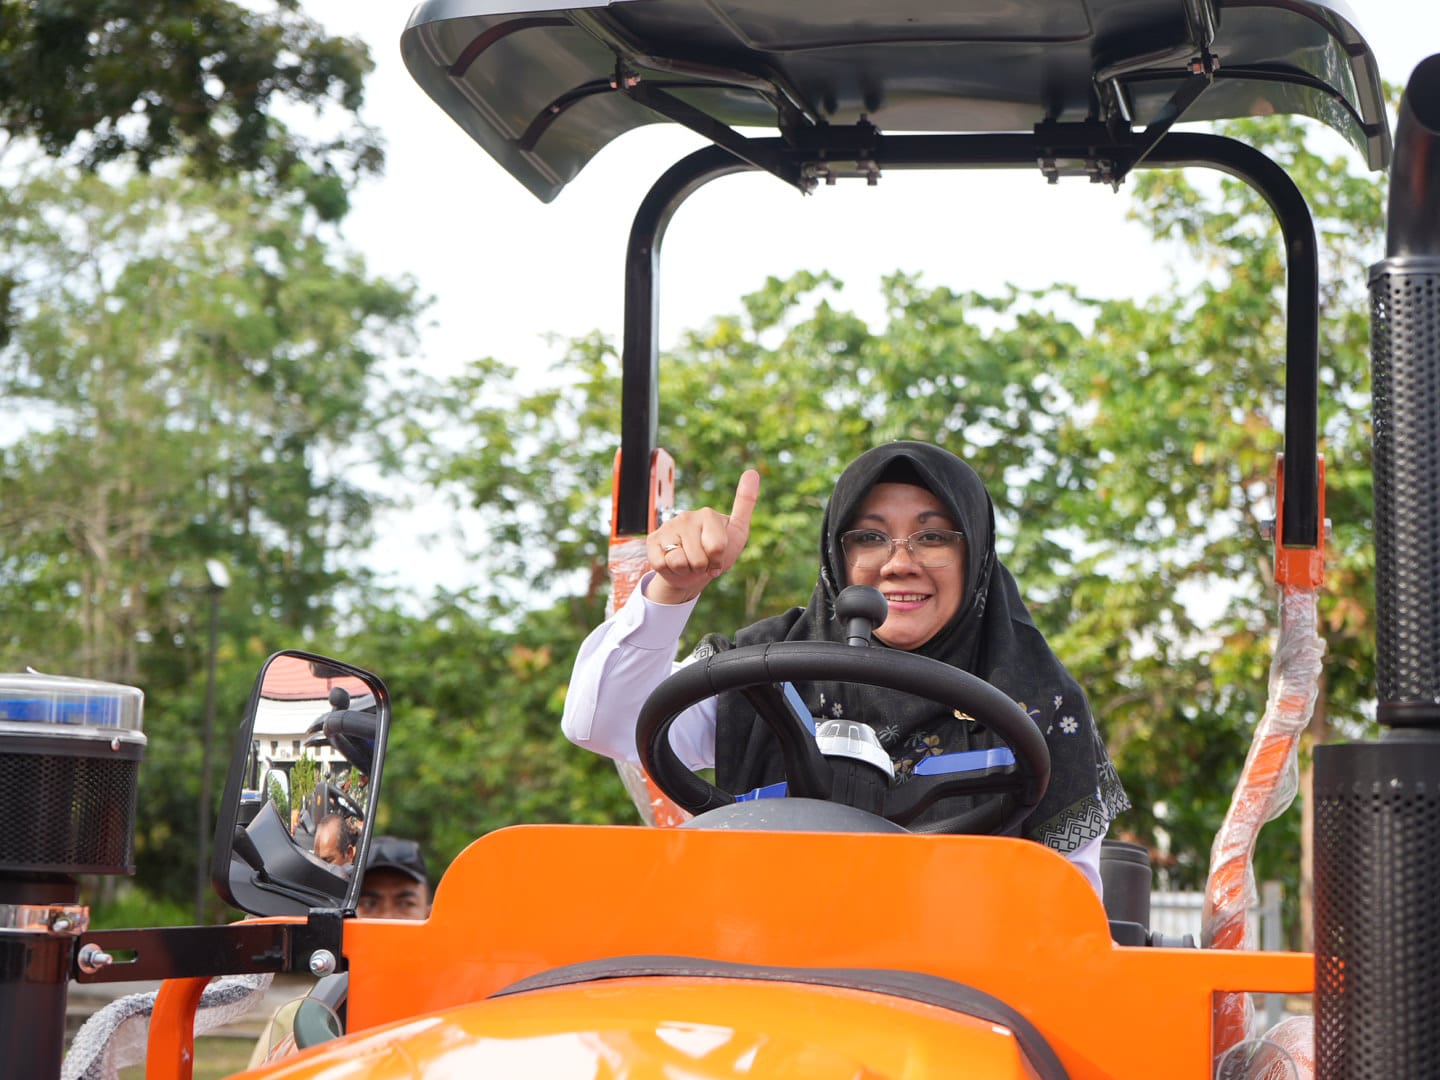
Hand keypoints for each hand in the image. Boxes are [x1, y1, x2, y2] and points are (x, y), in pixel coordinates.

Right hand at [646, 470, 759, 603]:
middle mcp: (686, 516)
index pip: (717, 548)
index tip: (717, 557)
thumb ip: (745, 503)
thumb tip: (752, 471)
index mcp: (708, 514)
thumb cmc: (717, 552)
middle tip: (702, 562)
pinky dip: (671, 571)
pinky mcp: (652, 540)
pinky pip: (663, 564)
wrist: (692, 572)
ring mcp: (668, 527)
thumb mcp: (738, 531)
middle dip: (702, 568)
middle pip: (699, 558)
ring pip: (679, 562)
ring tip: (688, 562)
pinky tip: (673, 563)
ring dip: (686, 570)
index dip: (718, 561)